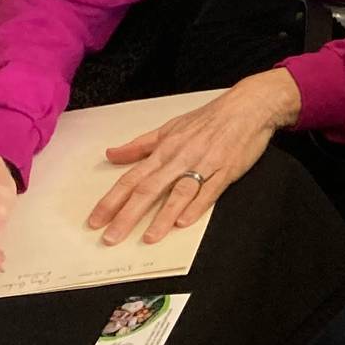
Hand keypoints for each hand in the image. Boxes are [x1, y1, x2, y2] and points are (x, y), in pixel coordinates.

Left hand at [89, 71, 300, 245]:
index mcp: (165, 149)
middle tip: (111, 237)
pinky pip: (209, 191)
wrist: (249, 106)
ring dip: (162, 216)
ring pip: (179, 193)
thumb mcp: (171, 127)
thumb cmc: (210, 118)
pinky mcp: (226, 170)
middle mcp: (180, 158)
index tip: (96, 220)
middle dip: (128, 215)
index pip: (131, 178)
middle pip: (149, 189)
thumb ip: (140, 145)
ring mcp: (204, 165)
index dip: (111, 200)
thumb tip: (111, 154)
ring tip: (149, 237)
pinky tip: (185, 222)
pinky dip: (197, 206)